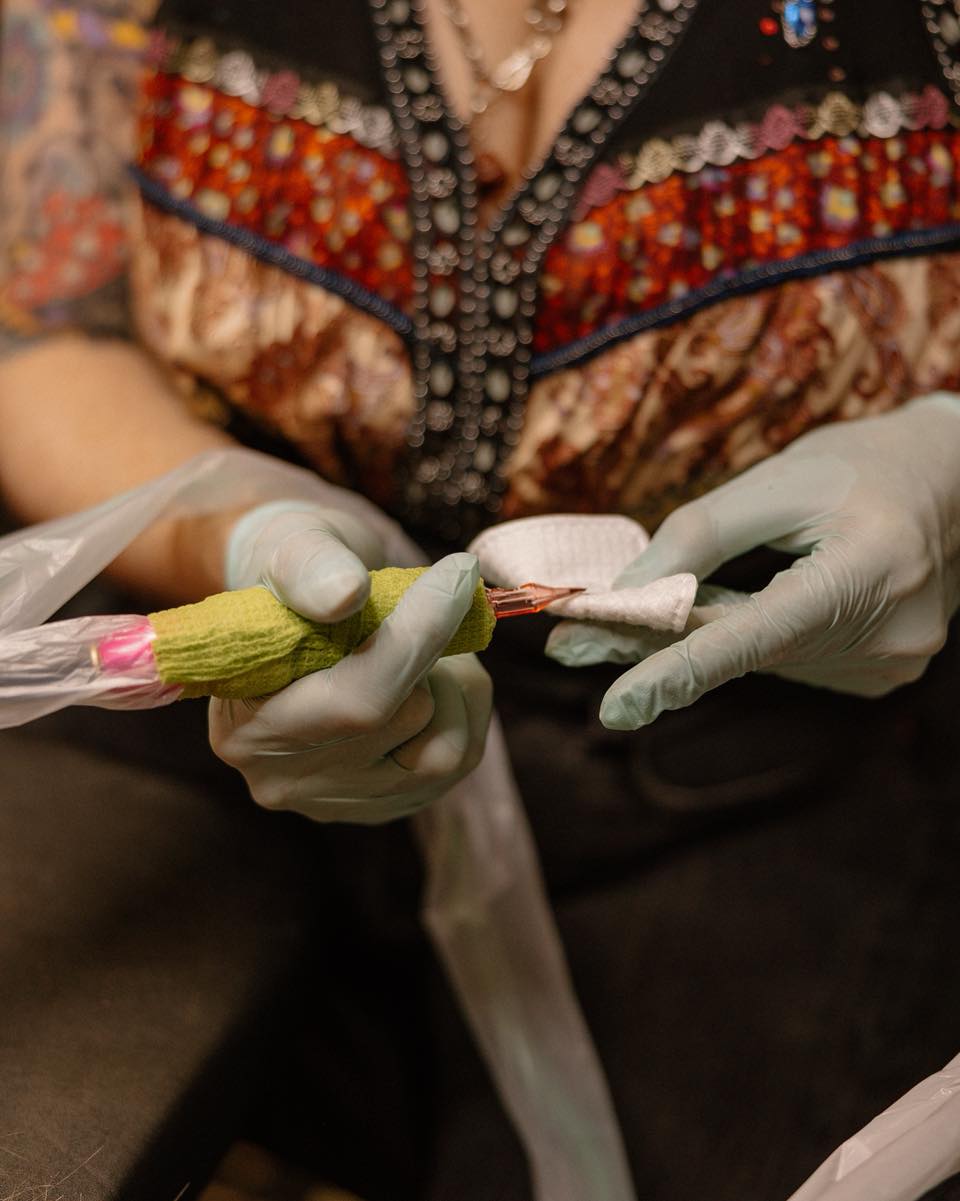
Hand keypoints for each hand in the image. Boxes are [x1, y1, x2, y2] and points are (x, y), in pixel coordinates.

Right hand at [210, 502, 492, 821]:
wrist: (301, 611)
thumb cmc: (297, 574)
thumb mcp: (290, 547)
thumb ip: (311, 566)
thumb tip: (344, 593)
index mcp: (246, 723)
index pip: (355, 700)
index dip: (417, 636)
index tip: (458, 575)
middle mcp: (286, 779)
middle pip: (404, 722)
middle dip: (433, 651)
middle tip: (428, 599)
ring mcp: (337, 800)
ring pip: (443, 751)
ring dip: (453, 684)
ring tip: (424, 643)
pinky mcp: (382, 805)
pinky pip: (458, 761)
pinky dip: (462, 708)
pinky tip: (432, 678)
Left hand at [545, 395, 959, 729]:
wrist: (956, 480)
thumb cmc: (865, 464)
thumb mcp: (780, 479)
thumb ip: (702, 534)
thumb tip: (630, 591)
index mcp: (871, 569)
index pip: (757, 635)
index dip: (680, 670)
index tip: (618, 707)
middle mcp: (888, 633)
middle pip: (744, 651)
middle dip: (653, 647)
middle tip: (572, 645)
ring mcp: (888, 662)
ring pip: (760, 659)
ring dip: (694, 641)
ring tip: (635, 616)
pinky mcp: (879, 672)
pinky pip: (786, 658)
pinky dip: (742, 640)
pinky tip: (724, 611)